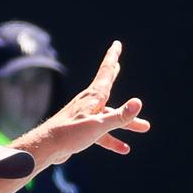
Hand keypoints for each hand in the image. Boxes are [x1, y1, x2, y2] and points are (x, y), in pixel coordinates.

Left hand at [22, 42, 152, 168]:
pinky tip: (124, 149)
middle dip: (113, 74)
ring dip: (126, 122)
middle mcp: (89, 103)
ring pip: (110, 116)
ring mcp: (86, 116)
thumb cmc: (70, 133)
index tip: (116, 44)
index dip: (112, 57)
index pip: (106, 72)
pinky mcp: (82, 130)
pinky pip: (102, 132)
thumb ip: (119, 116)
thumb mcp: (98, 125)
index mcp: (93, 97)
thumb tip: (138, 103)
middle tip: (118, 62)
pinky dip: (113, 139)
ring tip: (144, 127)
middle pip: (107, 87)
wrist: (47, 147)